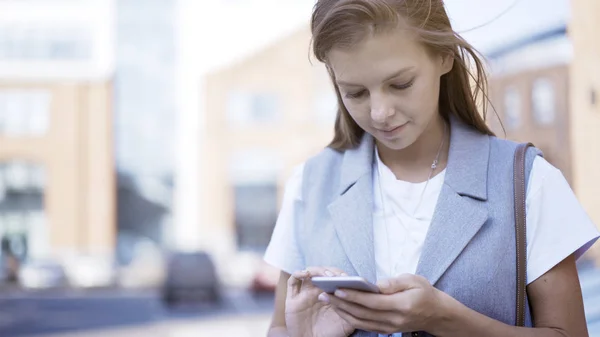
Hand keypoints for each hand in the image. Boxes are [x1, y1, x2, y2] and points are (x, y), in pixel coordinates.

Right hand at [285, 267, 354, 336]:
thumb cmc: (329, 334)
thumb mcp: (346, 323)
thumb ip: (353, 311)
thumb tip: (363, 297)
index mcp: (331, 293)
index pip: (336, 277)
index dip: (341, 275)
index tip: (348, 278)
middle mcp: (318, 290)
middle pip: (323, 272)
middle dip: (330, 272)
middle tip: (336, 277)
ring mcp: (305, 293)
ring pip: (309, 273)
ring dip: (317, 271)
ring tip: (325, 276)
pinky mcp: (292, 298)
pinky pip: (292, 281)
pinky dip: (298, 274)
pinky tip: (305, 274)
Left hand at [322, 274, 445, 334]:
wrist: (437, 314)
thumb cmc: (425, 292)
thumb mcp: (414, 280)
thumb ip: (394, 282)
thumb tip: (376, 284)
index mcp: (402, 305)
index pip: (373, 302)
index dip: (354, 296)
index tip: (338, 289)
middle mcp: (394, 320)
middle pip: (363, 313)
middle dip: (341, 303)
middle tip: (324, 293)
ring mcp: (390, 327)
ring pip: (361, 322)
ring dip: (341, 311)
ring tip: (327, 300)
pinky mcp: (386, 330)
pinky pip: (364, 326)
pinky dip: (350, 318)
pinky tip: (340, 309)